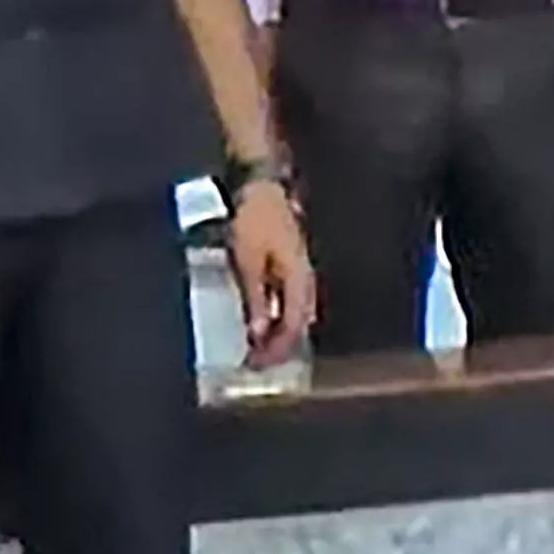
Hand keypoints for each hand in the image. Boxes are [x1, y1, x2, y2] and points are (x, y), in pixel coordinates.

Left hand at [222, 179, 313, 367]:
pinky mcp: (288, 267)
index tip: (257, 364)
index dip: (275, 350)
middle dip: (277, 348)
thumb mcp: (248, 263)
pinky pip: (285, 302)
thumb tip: (257, 332)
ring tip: (257, 347)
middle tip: (257, 363)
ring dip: (276, 334)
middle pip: (296, 326)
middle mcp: (304, 282)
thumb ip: (254, 300)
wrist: (261, 188)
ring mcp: (298, 274)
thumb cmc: (257, 219)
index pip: (292, 328)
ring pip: (292, 316)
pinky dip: (273, 316)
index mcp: (299, 283)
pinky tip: (260, 321)